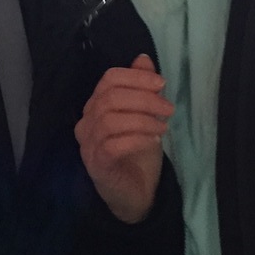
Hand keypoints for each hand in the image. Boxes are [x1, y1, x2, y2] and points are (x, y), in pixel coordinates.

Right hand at [76, 53, 173, 223]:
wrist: (137, 195)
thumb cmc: (138, 154)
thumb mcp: (146, 116)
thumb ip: (142, 89)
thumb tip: (143, 59)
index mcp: (96, 107)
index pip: (108, 79)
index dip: (136, 77)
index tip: (162, 84)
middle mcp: (86, 124)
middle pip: (110, 97)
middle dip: (144, 99)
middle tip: (169, 109)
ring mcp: (88, 146)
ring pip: (110, 120)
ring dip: (142, 119)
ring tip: (163, 128)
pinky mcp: (97, 165)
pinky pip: (112, 145)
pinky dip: (136, 139)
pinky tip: (153, 141)